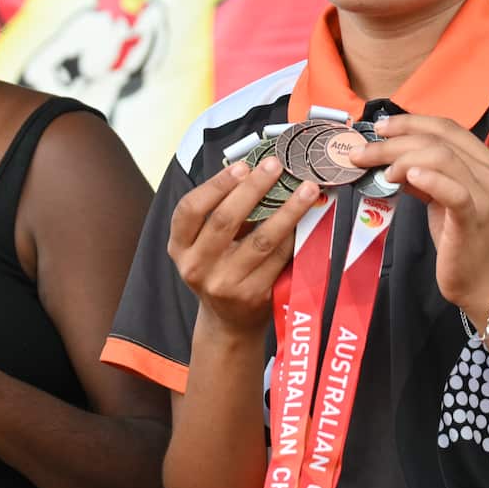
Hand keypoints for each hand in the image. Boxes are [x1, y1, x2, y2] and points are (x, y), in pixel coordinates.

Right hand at [168, 158, 319, 336]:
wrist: (227, 322)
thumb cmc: (218, 269)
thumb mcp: (204, 245)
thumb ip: (221, 213)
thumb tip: (257, 170)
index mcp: (180, 247)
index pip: (190, 209)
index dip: (216, 185)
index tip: (242, 166)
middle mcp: (197, 266)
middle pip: (225, 220)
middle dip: (253, 188)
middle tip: (276, 165)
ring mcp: (225, 284)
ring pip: (261, 239)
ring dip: (288, 210)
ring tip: (307, 188)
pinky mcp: (254, 296)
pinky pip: (279, 258)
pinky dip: (295, 235)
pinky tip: (308, 217)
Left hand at [347, 115, 488, 317]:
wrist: (479, 279)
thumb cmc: (458, 235)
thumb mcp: (439, 196)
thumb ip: (420, 172)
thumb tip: (385, 156)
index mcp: (484, 160)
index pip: (445, 127)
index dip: (410, 122)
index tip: (379, 127)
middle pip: (438, 140)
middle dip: (394, 141)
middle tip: (362, 152)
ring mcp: (485, 194)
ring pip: (441, 158)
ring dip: (402, 159)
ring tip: (381, 172)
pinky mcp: (474, 217)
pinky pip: (453, 191)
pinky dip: (429, 179)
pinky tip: (406, 177)